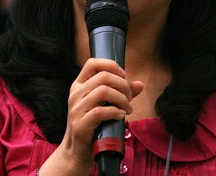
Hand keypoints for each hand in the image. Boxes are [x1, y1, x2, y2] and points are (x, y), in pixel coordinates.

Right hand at [39, 58, 142, 175]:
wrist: (76, 152)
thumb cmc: (92, 127)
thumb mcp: (104, 106)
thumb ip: (120, 93)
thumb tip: (139, 84)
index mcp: (79, 86)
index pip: (92, 63)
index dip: (111, 65)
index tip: (124, 76)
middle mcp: (76, 94)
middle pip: (103, 76)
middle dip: (122, 85)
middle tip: (129, 98)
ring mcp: (76, 109)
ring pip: (103, 91)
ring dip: (121, 99)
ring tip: (127, 108)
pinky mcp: (80, 124)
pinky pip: (101, 112)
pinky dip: (115, 112)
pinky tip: (121, 116)